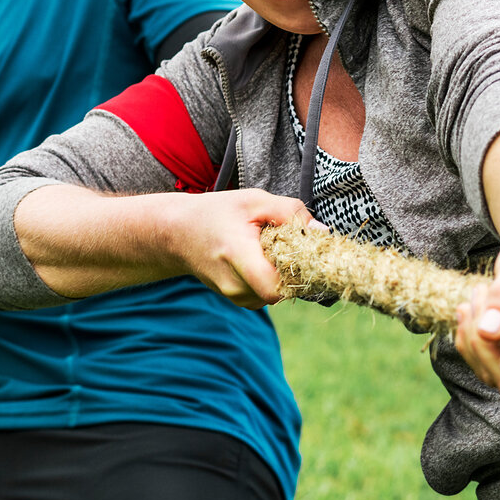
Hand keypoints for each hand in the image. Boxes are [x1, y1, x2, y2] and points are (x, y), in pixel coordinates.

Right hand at [159, 189, 307, 309]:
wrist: (177, 233)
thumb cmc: (216, 212)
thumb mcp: (254, 200)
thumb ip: (290, 213)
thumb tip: (322, 232)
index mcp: (237, 256)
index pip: (276, 287)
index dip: (296, 273)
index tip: (299, 251)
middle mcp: (233, 285)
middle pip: (281, 291)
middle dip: (291, 270)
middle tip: (285, 245)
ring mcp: (233, 296)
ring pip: (275, 294)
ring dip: (279, 274)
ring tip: (266, 249)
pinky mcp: (236, 299)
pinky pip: (264, 295)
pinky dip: (269, 279)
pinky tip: (258, 259)